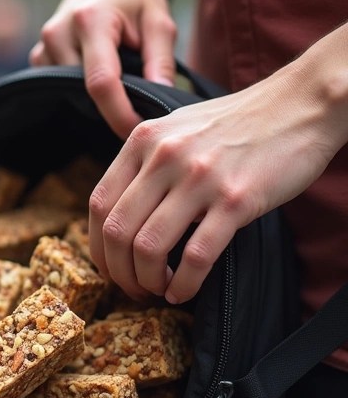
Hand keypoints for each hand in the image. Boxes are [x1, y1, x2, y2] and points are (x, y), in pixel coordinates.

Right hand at [30, 0, 176, 138]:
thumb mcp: (160, 20)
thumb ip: (161, 61)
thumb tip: (161, 100)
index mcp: (91, 20)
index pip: (101, 82)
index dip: (120, 114)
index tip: (140, 131)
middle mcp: (58, 33)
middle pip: (84, 92)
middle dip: (112, 109)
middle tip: (141, 108)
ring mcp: (44, 45)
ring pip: (71, 94)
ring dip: (98, 100)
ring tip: (123, 82)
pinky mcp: (39, 56)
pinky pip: (60, 88)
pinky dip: (82, 91)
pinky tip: (100, 76)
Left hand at [88, 57, 343, 303]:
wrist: (299, 104)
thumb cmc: (237, 122)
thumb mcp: (176, 127)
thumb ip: (145, 160)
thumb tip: (119, 210)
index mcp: (143, 140)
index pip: (98, 203)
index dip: (97, 246)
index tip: (109, 268)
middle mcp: (164, 157)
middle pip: (118, 231)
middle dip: (119, 273)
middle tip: (133, 290)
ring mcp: (199, 178)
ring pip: (149, 248)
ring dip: (147, 282)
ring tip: (158, 291)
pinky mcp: (236, 200)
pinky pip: (196, 256)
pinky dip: (183, 284)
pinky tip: (183, 292)